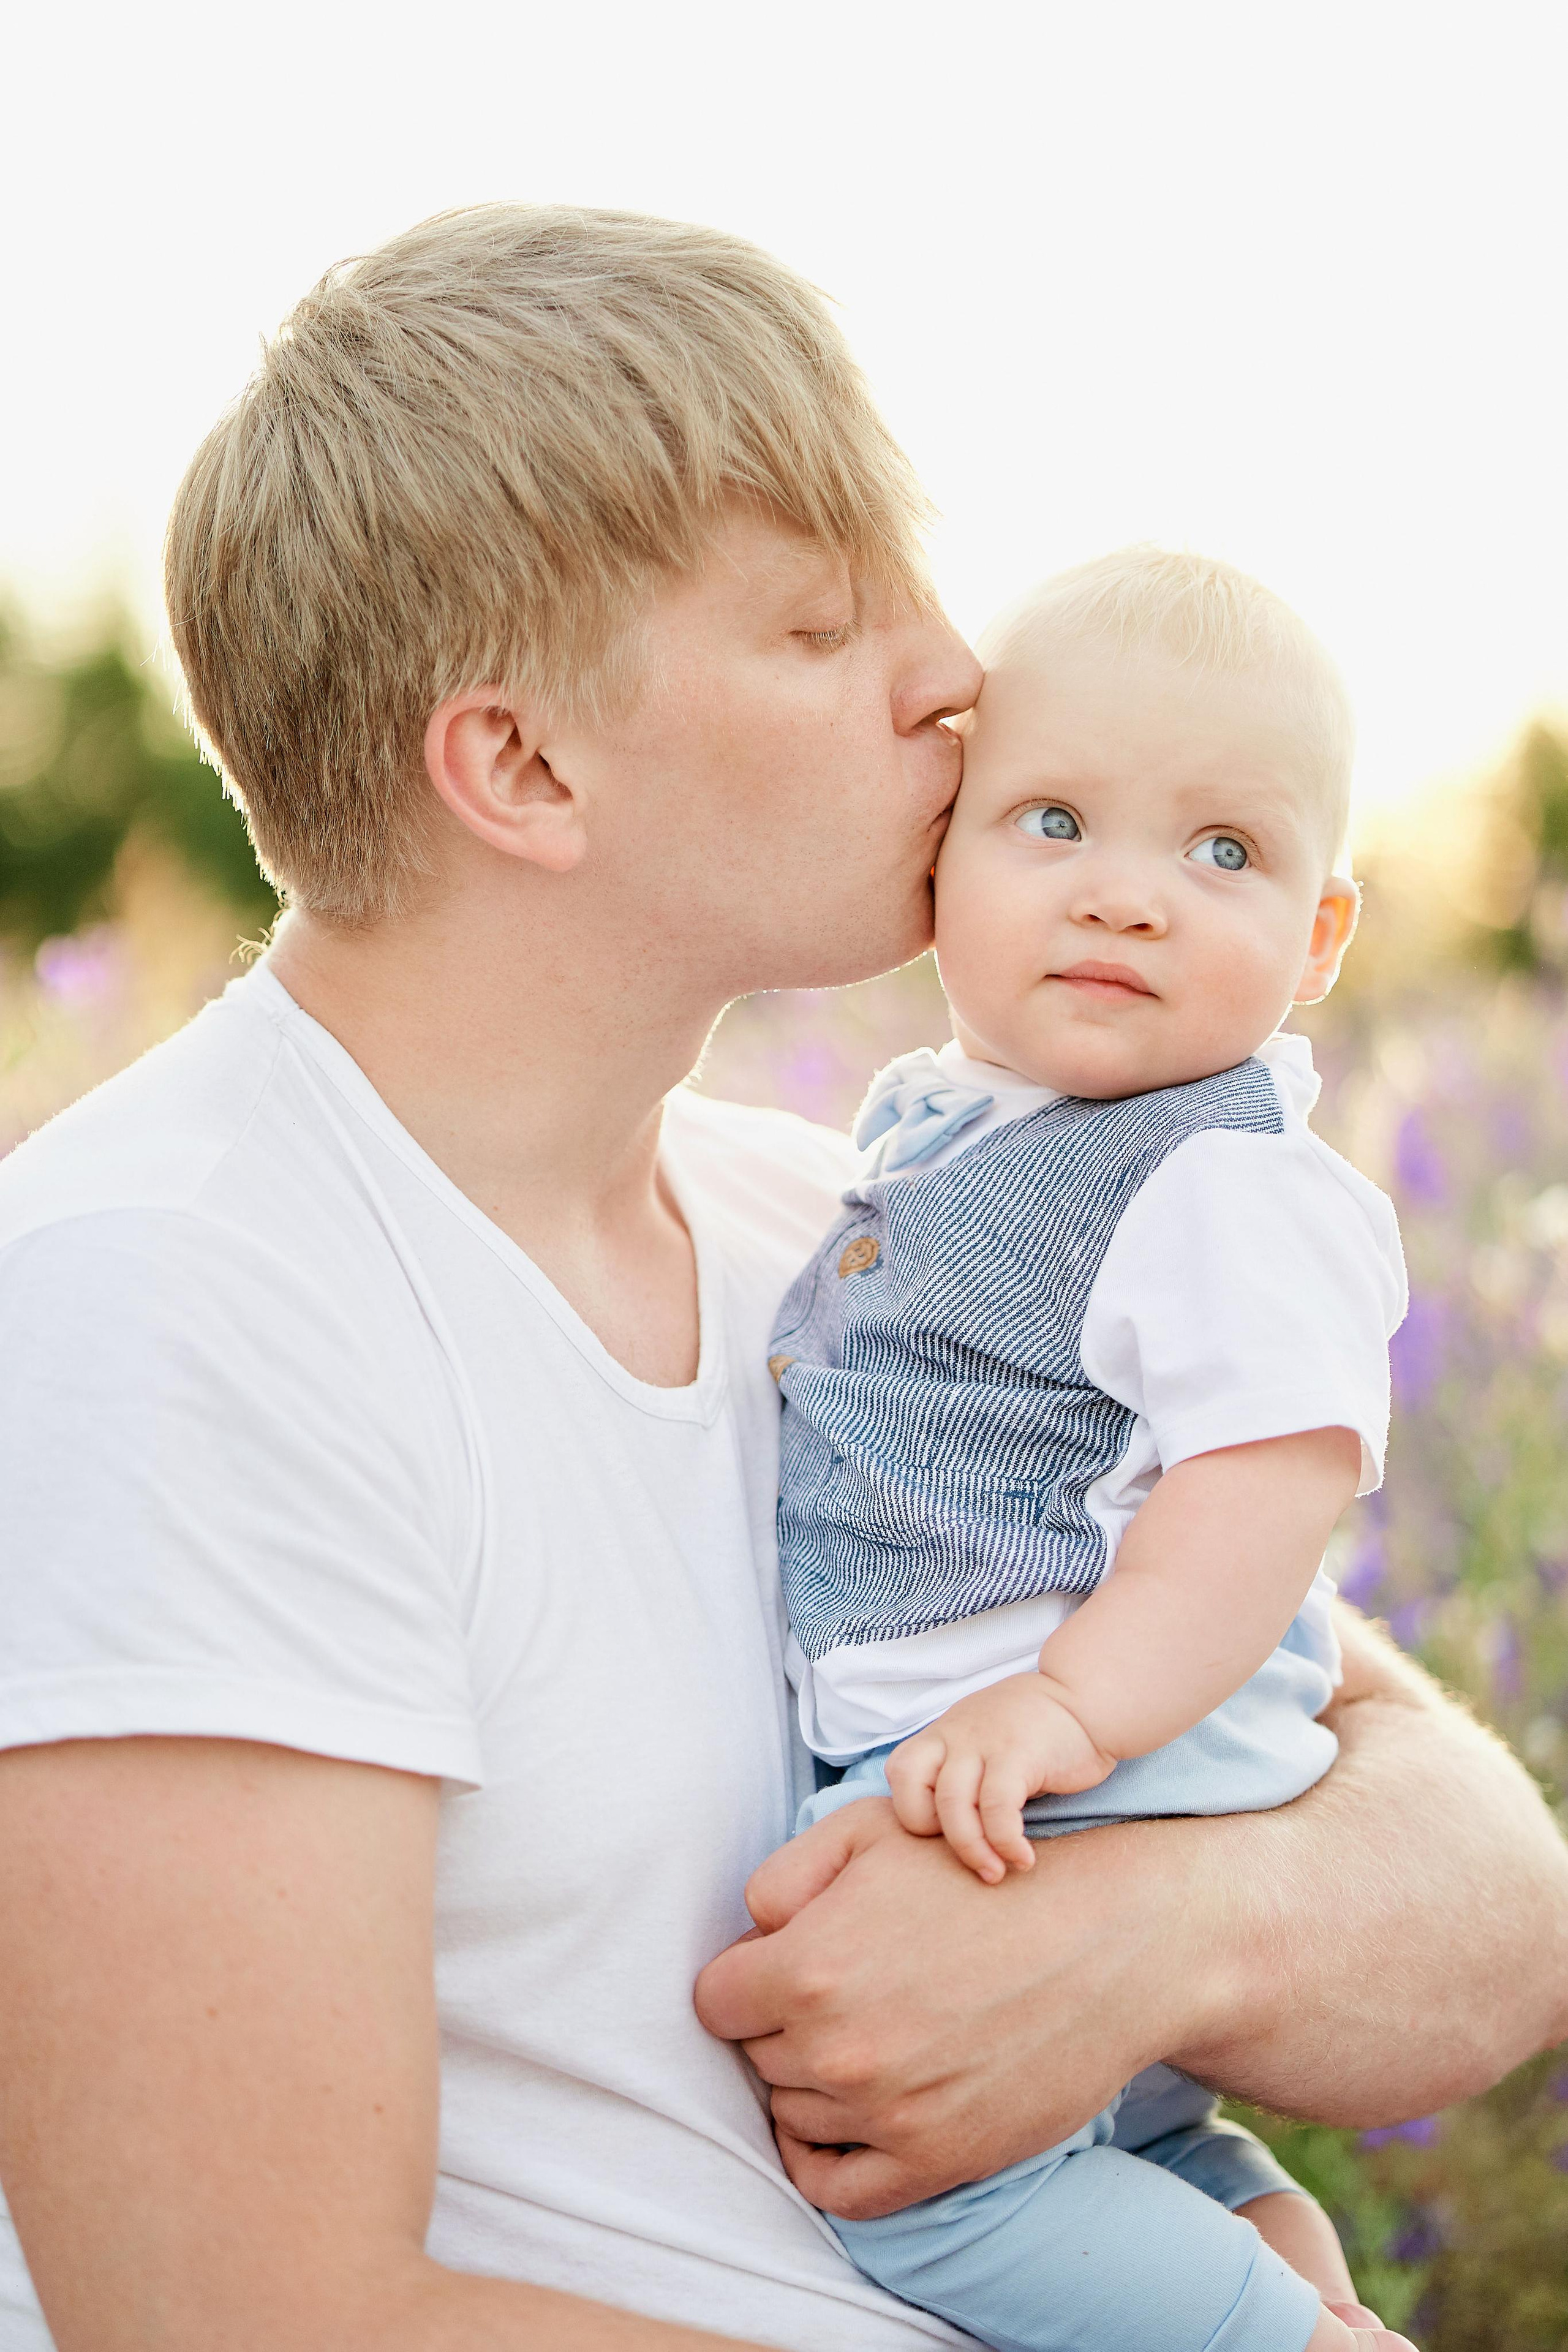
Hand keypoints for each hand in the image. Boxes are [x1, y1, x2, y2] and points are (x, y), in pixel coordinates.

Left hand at [695, 1794, 1192, 2217]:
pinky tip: (838, 2126)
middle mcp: (837, 2048)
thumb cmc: (984, 1878)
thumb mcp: (873, 1833)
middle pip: (757, 2056)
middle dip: (783, 2023)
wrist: (1105, 1944)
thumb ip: (784, 1877)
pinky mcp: (933, 2160)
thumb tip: (746, 1936)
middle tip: (840, 1992)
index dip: (746, 1977)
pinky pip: (836, 2189)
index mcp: (810, 1966)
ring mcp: (884, 2113)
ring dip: (811, 2083)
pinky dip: (822, 2163)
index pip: (716, 2001)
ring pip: (793, 2115)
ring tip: (863, 2036)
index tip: (780, 1966)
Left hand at [886, 1673, 1115, 1881]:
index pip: (899, 1772)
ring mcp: (985, 1740)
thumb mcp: (986, 1740)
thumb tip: (949, 1830)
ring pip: (953, 1803)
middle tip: (970, 1860)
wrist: (1088, 1699)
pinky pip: (997, 1808)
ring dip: (973, 1849)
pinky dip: (1005, 1842)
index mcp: (943, 1733)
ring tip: (996, 1872)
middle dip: (937, 1837)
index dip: (915, 1811)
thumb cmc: (1037, 1731)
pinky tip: (1023, 1858)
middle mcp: (956, 1733)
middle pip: (914, 1790)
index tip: (949, 1834)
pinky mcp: (1018, 1753)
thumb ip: (963, 1770)